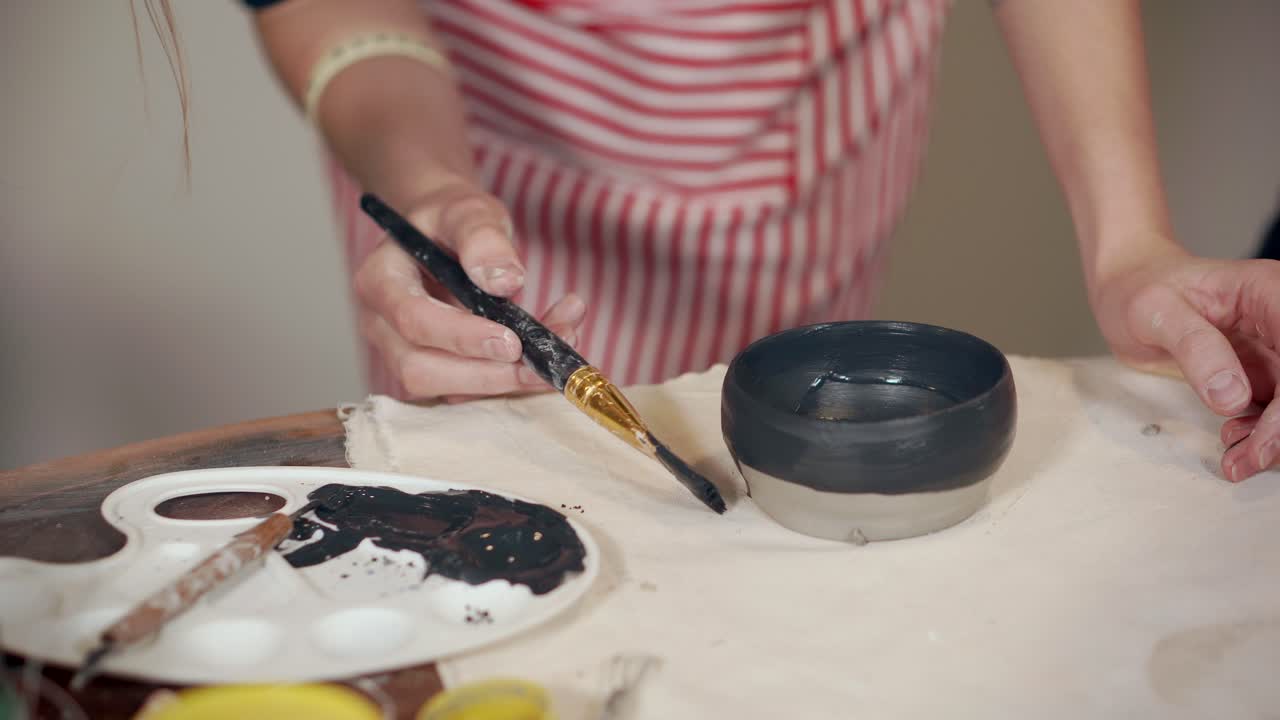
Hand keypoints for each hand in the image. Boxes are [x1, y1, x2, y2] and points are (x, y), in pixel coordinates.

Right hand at [353, 176, 585, 402]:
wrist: (445, 232)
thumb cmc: (449, 220)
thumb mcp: (467, 211)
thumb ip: (482, 237)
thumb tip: (505, 281)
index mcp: (381, 280)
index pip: (413, 320)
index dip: (462, 337)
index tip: (512, 341)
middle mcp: (383, 325)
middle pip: (420, 369)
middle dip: (485, 375)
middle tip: (539, 365)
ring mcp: (404, 352)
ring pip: (445, 390)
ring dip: (505, 382)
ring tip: (557, 351)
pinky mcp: (435, 370)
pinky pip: (469, 390)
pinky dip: (512, 379)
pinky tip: (548, 353)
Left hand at [1090, 240, 1279, 481]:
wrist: (1126, 291)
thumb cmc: (1139, 290)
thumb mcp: (1156, 312)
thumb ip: (1195, 348)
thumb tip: (1232, 397)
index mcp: (1269, 293)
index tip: (1263, 438)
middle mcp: (1279, 321)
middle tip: (1245, 460)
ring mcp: (1274, 348)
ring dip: (1274, 438)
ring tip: (1234, 458)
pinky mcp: (1261, 371)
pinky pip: (1276, 408)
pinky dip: (1262, 432)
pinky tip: (1233, 439)